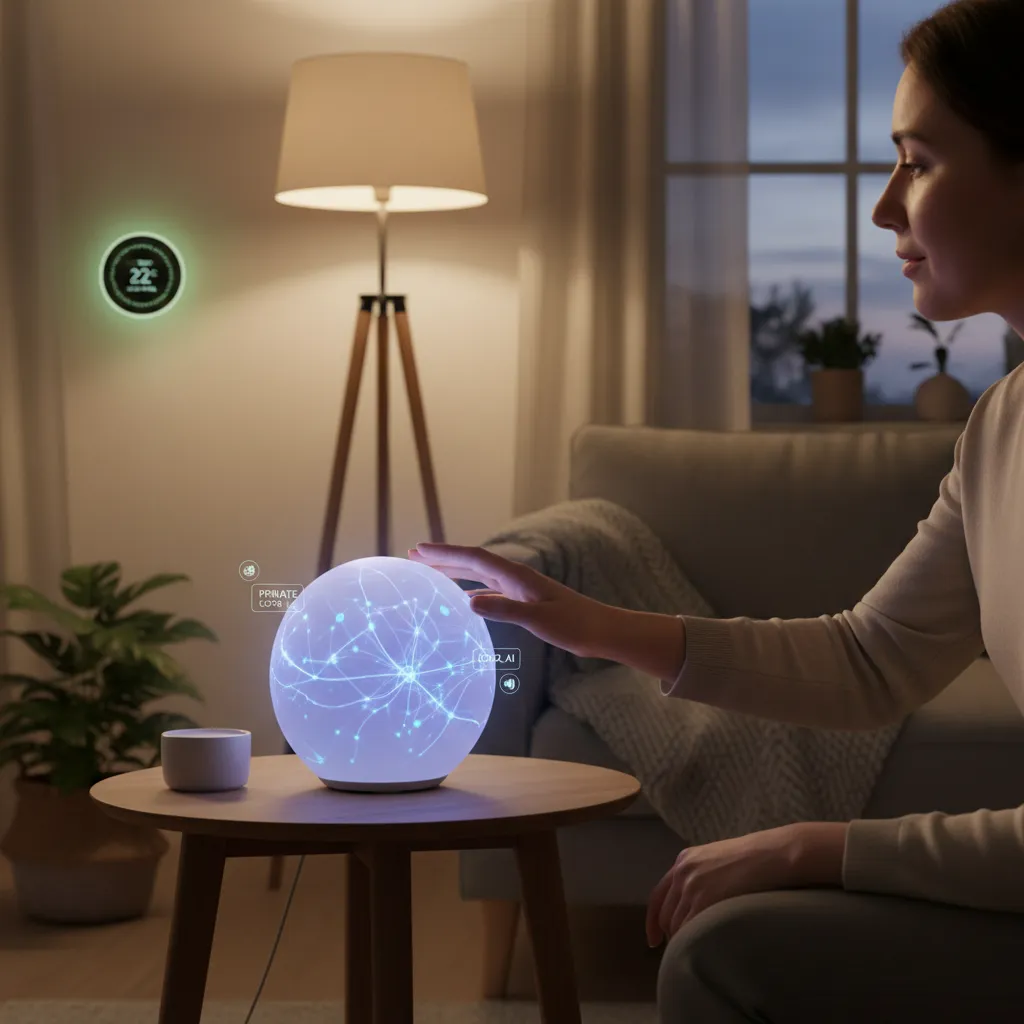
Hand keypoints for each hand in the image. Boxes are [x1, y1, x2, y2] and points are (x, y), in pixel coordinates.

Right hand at [407, 541, 612, 658]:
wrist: (602, 631)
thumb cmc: (576, 625)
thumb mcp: (539, 619)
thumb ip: (506, 610)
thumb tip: (470, 603)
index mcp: (517, 576)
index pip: (474, 559)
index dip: (445, 553)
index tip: (418, 549)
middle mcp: (516, 577)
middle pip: (472, 562)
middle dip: (443, 557)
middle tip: (414, 555)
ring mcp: (520, 588)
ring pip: (480, 575)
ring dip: (455, 571)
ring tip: (430, 572)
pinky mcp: (526, 601)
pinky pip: (490, 590)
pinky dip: (472, 590)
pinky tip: (464, 599)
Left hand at [645, 822, 847, 945]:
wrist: (772, 854)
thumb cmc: (755, 860)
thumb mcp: (719, 861)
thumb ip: (702, 877)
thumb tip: (697, 905)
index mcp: (684, 859)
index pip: (658, 895)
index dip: (653, 921)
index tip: (653, 940)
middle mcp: (682, 871)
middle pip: (665, 914)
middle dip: (670, 935)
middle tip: (682, 951)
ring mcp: (691, 885)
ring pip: (676, 925)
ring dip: (683, 941)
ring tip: (698, 953)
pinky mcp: (703, 899)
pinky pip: (689, 929)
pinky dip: (692, 943)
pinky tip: (702, 950)